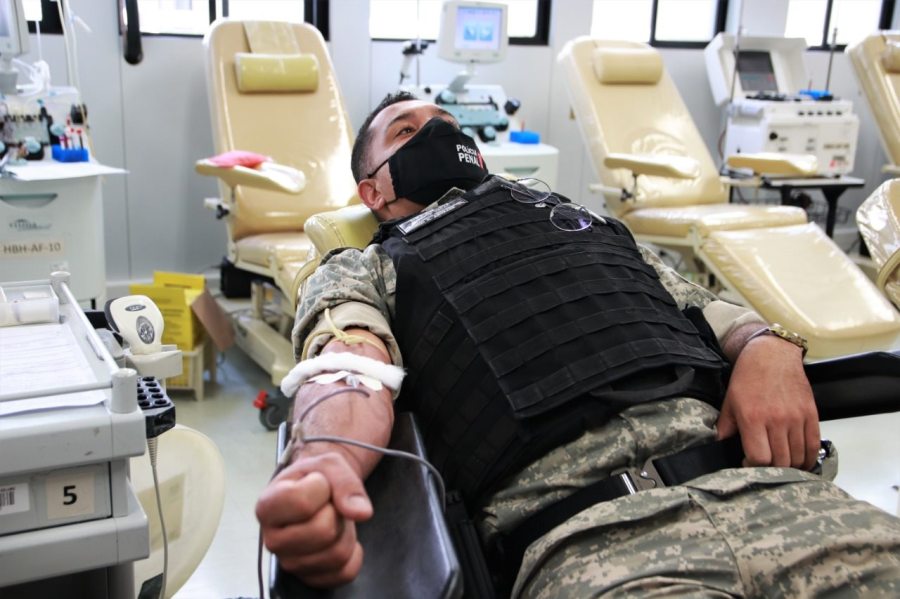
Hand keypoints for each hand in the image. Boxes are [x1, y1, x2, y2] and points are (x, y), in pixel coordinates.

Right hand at [256, 451, 372, 586]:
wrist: (317, 491)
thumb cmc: (315, 477)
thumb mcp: (329, 464)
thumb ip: (345, 482)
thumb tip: (360, 512)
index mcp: (268, 507)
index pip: (302, 502)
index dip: (320, 487)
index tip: (317, 483)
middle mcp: (273, 540)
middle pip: (323, 531)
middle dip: (337, 512)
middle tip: (329, 503)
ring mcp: (290, 563)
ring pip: (337, 554)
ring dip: (346, 530)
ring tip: (334, 518)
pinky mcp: (310, 577)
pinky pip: (345, 572)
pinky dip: (353, 553)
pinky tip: (340, 537)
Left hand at [716, 335, 819, 469]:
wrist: (772, 355)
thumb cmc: (749, 377)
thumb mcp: (729, 402)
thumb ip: (725, 427)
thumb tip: (720, 447)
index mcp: (753, 418)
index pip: (759, 458)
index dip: (752, 466)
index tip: (748, 463)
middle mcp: (777, 420)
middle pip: (780, 461)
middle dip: (771, 469)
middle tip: (765, 466)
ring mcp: (796, 418)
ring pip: (798, 456)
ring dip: (790, 466)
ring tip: (781, 464)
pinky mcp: (811, 414)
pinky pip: (813, 445)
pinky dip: (808, 458)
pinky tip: (801, 462)